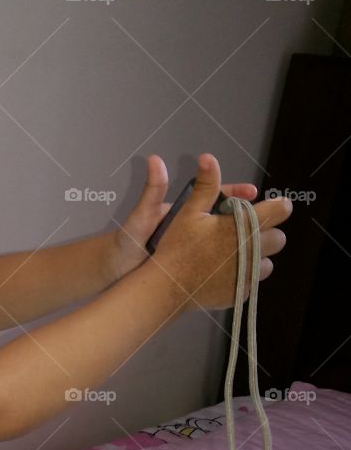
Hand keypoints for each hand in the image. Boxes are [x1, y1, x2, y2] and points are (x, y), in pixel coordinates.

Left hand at [108, 154, 265, 282]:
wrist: (115, 274)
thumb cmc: (125, 243)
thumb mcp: (140, 218)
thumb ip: (151, 192)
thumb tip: (156, 159)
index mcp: (184, 212)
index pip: (216, 197)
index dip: (235, 194)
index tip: (252, 193)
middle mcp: (193, 229)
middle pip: (227, 221)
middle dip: (248, 221)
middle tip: (267, 222)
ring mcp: (194, 249)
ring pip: (225, 243)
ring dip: (244, 245)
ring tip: (261, 248)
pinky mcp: (192, 269)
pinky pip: (217, 265)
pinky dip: (232, 266)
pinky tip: (245, 272)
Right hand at [152, 154, 291, 310]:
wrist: (168, 287)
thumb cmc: (178, 246)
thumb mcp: (190, 211)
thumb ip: (206, 185)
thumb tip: (208, 157)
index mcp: (246, 226)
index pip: (281, 211)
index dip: (278, 206)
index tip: (268, 208)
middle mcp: (253, 250)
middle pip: (278, 239)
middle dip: (265, 234)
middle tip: (244, 234)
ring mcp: (248, 274)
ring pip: (267, 263)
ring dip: (256, 257)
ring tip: (235, 255)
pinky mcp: (241, 292)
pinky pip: (252, 282)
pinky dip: (244, 276)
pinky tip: (225, 273)